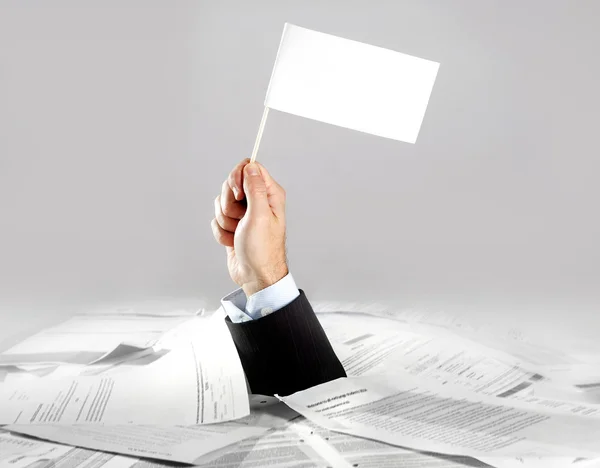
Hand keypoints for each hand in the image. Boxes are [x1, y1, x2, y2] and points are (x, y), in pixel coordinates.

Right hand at [211, 158, 287, 296]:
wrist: (255, 275)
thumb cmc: (262, 250)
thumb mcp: (260, 215)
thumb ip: (254, 188)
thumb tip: (250, 166)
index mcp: (269, 194)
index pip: (249, 168)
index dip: (238, 178)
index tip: (239, 194)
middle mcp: (257, 201)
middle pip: (231, 185)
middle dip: (230, 205)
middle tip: (240, 219)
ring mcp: (244, 213)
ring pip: (221, 203)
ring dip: (226, 221)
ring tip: (238, 233)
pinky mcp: (233, 224)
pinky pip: (217, 219)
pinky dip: (222, 232)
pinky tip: (234, 241)